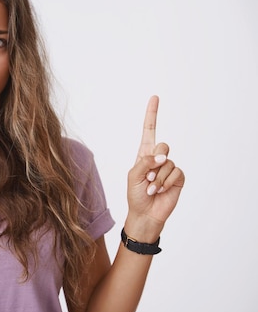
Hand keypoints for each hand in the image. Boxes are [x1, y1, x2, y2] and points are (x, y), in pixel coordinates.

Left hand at [125, 96, 184, 241]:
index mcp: (144, 153)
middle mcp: (157, 158)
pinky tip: (159, 190)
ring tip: (151, 187)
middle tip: (147, 177)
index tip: (155, 97)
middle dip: (153, 161)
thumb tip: (162, 156)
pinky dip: (165, 182)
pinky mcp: (178, 177)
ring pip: (167, 161)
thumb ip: (145, 162)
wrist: (145, 214)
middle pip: (162, 145)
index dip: (152, 114)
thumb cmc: (135, 195)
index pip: (149, 130)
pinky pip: (175, 172)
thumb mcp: (133, 176)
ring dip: (157, 177)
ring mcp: (169, 167)